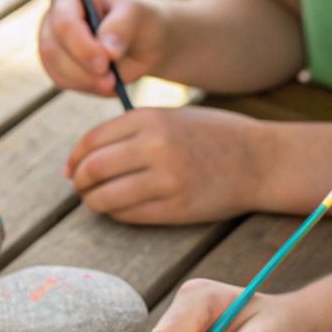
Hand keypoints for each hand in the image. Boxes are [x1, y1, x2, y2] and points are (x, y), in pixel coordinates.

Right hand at [37, 0, 168, 96]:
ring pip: (56, 69)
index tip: (106, 61)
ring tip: (114, 81)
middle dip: (83, 69)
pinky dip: (87, 86)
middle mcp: (53, 16)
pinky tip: (107, 83)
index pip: (64, 21)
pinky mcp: (56, 64)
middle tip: (112, 81)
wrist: (144, 41)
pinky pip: (63, 81)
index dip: (81, 45)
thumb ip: (121, 28)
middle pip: (52, 48)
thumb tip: (107, 51)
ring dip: (87, 81)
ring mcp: (51, 42)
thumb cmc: (138, 20)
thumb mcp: (137, 16)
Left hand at [66, 106, 264, 223]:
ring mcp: (166, 179)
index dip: (75, 158)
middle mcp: (155, 146)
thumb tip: (83, 158)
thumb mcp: (170, 116)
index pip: (92, 140)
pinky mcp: (175, 207)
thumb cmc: (210, 135)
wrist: (258, 160)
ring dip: (93, 202)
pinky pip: (129, 215)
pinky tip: (120, 209)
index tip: (73, 169)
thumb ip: (130, 130)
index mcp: (150, 118)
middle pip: (94, 169)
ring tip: (96, 201)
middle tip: (81, 187)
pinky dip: (116, 214)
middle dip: (80, 182)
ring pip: (106, 197)